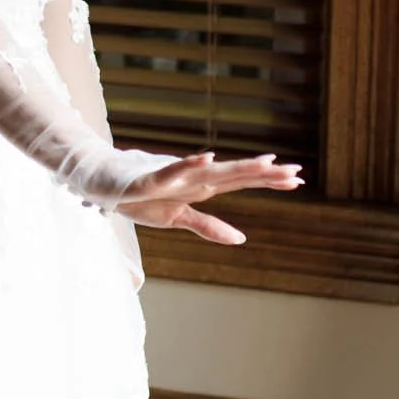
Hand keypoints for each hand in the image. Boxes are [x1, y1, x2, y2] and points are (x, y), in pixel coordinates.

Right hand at [114, 151, 302, 244]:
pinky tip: (208, 158)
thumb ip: (209, 227)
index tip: (298, 180)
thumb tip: (242, 240)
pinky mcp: (150, 180)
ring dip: (238, 167)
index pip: (242, 183)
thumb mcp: (177, 218)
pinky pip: (173, 171)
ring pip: (212, 171)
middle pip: (235, 176)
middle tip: (297, 171)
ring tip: (266, 163)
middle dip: (265, 174)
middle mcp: (193, 179)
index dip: (269, 182)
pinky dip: (190, 164)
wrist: (99, 180)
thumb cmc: (139, 197)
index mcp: (201, 188)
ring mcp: (174, 178)